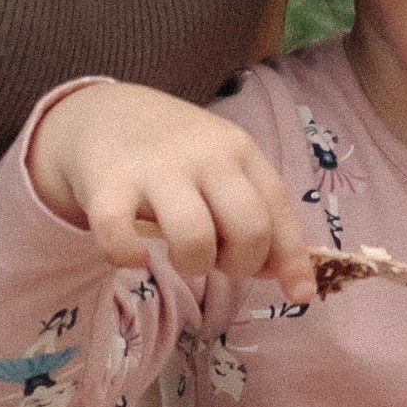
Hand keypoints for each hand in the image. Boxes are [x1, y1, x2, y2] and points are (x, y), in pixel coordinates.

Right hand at [29, 79, 315, 302]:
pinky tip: (135, 256)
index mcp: (239, 151)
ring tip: (180, 255)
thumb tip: (285, 275)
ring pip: (194, 238)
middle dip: (240, 263)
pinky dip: (128, 257)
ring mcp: (156, 170)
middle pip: (249, 228)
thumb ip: (256, 213)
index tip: (300, 294)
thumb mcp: (224, 167)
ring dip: (192, 263)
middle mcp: (205, 156)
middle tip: (217, 258)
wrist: (106, 113)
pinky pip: (119, 237)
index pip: (278, 210)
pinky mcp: (108, 186)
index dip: (292, 259)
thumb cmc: (177, 153)